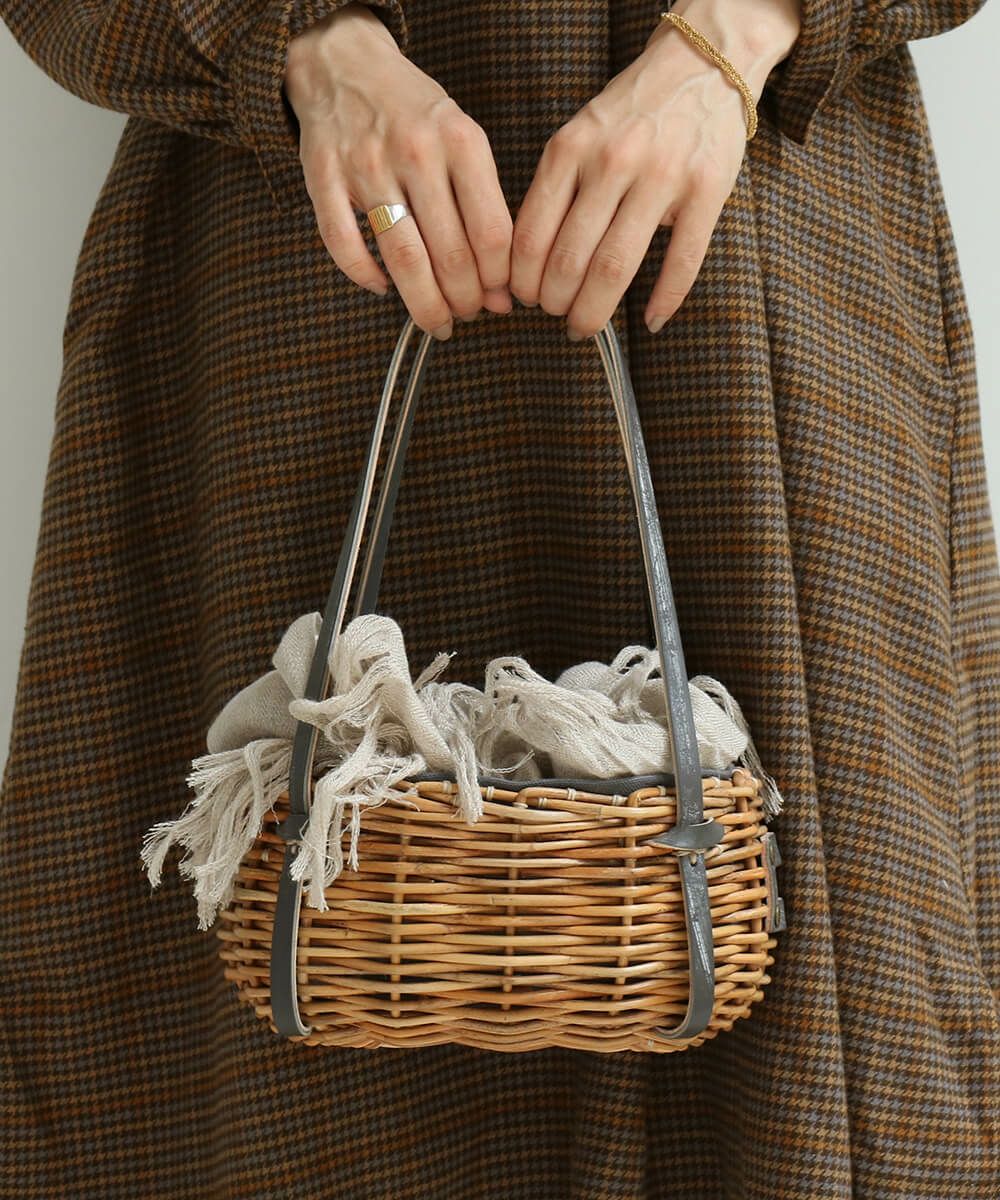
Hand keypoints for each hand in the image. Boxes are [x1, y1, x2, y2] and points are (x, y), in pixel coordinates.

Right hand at [285, 3, 513, 339]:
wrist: (344, 63)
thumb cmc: (415, 114)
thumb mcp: (463, 143)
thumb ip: (485, 213)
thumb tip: (502, 295)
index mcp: (461, 141)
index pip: (491, 234)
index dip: (497, 280)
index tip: (497, 297)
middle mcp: (416, 151)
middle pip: (450, 255)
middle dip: (464, 301)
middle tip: (466, 314)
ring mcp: (366, 164)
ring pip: (403, 258)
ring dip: (424, 304)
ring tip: (436, 320)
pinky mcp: (324, 176)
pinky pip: (344, 244)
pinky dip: (366, 278)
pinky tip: (384, 288)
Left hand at [509, 0, 800, 338]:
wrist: (701, 66)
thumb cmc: (631, 115)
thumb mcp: (578, 137)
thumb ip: (556, 189)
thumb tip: (528, 263)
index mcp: (571, 149)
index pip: (532, 234)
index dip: (523, 280)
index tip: (524, 298)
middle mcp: (613, 161)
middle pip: (571, 258)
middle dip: (556, 302)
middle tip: (555, 316)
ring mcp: (663, 176)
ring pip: (616, 264)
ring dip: (594, 309)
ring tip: (585, 325)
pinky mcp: (706, 190)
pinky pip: (682, 260)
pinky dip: (664, 299)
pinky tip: (650, 321)